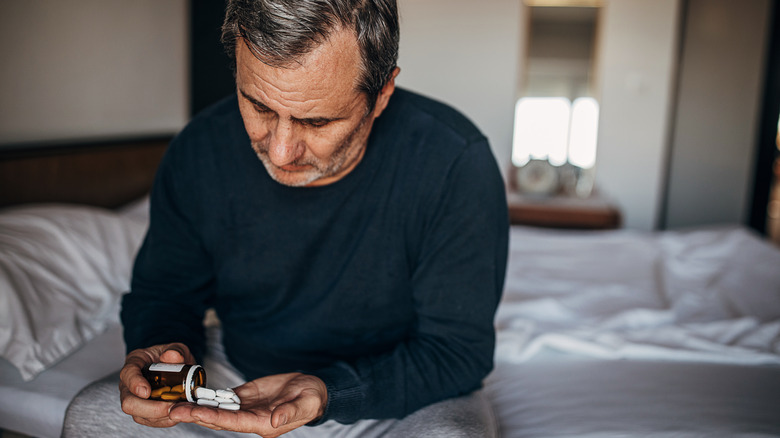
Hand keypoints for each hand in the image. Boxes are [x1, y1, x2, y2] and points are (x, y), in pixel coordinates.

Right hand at [118, 342, 195, 427]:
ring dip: (160, 416)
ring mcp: (136, 399)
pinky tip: (177, 413)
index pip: (128, 373)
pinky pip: (151, 421)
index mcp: (134, 363)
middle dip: (149, 408)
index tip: (146, 391)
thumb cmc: (170, 356)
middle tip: (169, 405)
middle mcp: (129, 384)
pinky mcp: (145, 411)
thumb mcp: (176, 348)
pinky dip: (165, 420)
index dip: (135, 384)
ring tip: (178, 409)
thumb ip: (176, 350)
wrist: (173, 365)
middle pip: (128, 402)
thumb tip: (173, 355)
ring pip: (139, 415)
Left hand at [169, 373, 327, 437]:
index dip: (214, 418)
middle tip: (174, 411)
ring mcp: (248, 409)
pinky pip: (225, 398)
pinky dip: (209, 397)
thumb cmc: (313, 398)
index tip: (195, 413)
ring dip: (198, 407)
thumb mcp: (306, 403)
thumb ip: (290, 412)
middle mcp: (251, 419)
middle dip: (197, 415)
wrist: (315, 390)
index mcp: (264, 424)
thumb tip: (274, 420)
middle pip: (219, 419)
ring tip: (176, 404)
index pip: (234, 422)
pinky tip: (193, 394)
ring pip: (218, 409)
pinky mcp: (247, 397)